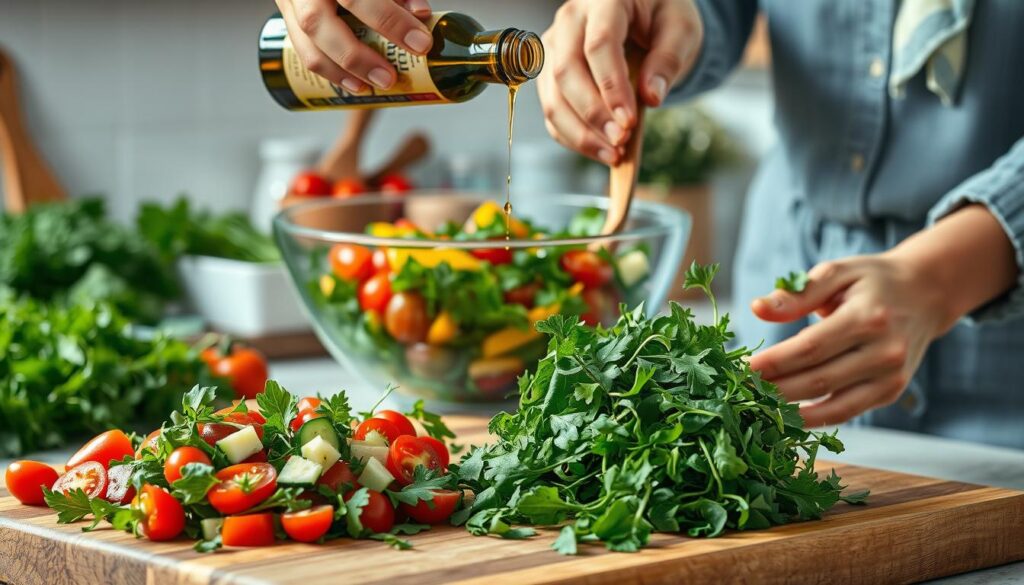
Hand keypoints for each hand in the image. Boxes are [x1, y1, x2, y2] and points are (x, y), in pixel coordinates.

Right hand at [276, 0, 433, 92]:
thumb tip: (420, 14)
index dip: (391, 21)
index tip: (420, 43)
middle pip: (319, 23)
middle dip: (356, 57)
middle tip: (388, 78)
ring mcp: (289, 1)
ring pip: (304, 42)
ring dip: (337, 72)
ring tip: (367, 88)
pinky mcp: (286, 14)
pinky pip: (300, 47)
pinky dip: (327, 70)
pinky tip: (351, 83)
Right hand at [537, 0, 703, 164]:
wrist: (644, 15)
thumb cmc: (662, 17)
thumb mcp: (680, 30)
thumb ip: (668, 59)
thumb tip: (651, 98)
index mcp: (603, 0)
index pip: (599, 46)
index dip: (612, 87)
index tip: (629, 122)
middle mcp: (569, 21)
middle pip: (567, 72)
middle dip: (593, 115)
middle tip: (620, 142)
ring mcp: (554, 47)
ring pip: (553, 96)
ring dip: (579, 133)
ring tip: (612, 154)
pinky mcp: (549, 72)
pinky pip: (552, 110)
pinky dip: (572, 136)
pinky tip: (598, 150)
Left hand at [747, 255, 948, 426]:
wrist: (926, 293)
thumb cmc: (872, 281)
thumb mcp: (836, 273)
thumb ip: (797, 294)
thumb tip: (757, 308)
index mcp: (867, 317)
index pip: (810, 347)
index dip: (774, 362)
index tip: (740, 369)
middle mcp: (884, 351)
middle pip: (818, 380)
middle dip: (774, 389)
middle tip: (738, 391)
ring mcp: (891, 376)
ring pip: (832, 404)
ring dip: (790, 410)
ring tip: (757, 406)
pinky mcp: (892, 392)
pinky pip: (847, 412)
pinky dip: (815, 419)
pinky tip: (785, 415)